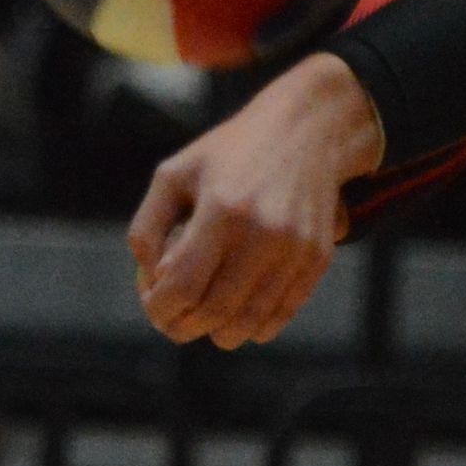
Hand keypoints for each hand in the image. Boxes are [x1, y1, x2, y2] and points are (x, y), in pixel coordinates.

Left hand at [130, 55, 383, 346]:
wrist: (307, 132)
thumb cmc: (229, 154)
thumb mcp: (175, 173)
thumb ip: (149, 226)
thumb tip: (151, 279)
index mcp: (221, 209)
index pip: (182, 286)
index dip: (160, 308)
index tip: (153, 307)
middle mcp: (262, 232)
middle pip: (214, 311)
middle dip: (184, 328)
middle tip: (172, 325)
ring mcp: (294, 249)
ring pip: (250, 321)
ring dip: (220, 334)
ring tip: (204, 324)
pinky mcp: (317, 258)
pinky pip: (282, 312)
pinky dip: (256, 327)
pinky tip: (238, 320)